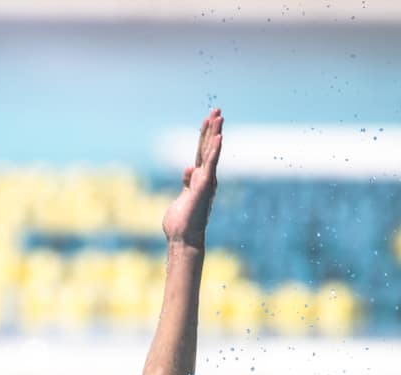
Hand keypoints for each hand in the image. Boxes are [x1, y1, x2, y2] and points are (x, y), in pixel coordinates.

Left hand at [162, 108, 222, 246]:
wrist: (183, 238)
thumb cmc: (182, 221)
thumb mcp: (183, 197)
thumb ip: (187, 182)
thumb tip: (188, 168)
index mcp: (198, 179)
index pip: (201, 152)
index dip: (204, 135)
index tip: (208, 118)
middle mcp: (205, 178)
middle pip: (208, 149)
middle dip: (212, 129)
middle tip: (217, 110)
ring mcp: (205, 182)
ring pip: (211, 154)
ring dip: (215, 135)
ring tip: (219, 117)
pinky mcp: (203, 187)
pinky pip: (210, 165)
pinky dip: (215, 151)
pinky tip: (219, 138)